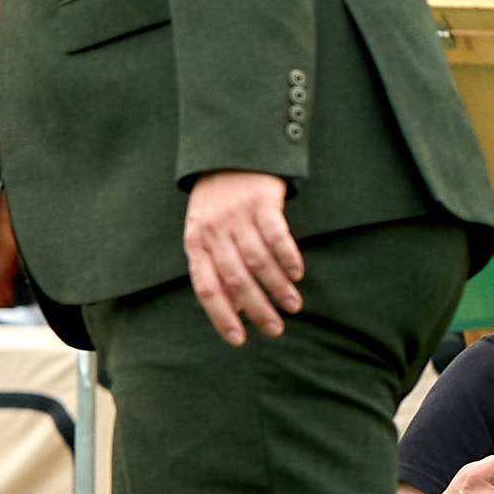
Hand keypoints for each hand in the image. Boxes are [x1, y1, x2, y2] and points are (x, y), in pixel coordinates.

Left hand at [184, 170, 302, 346]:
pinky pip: (277, 236)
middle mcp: (214, 231)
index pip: (206, 287)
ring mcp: (237, 215)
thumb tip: (234, 311)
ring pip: (258, 261)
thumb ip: (215, 268)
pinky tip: (297, 274)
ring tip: (293, 305)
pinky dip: (288, 258)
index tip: (239, 339)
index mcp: (195, 243)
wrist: (229, 153)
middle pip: (236, 279)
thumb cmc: (217, 203)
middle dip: (257, 309)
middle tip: (275, 330)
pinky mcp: (262, 200)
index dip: (221, 315)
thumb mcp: (205, 233)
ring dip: (277, 288)